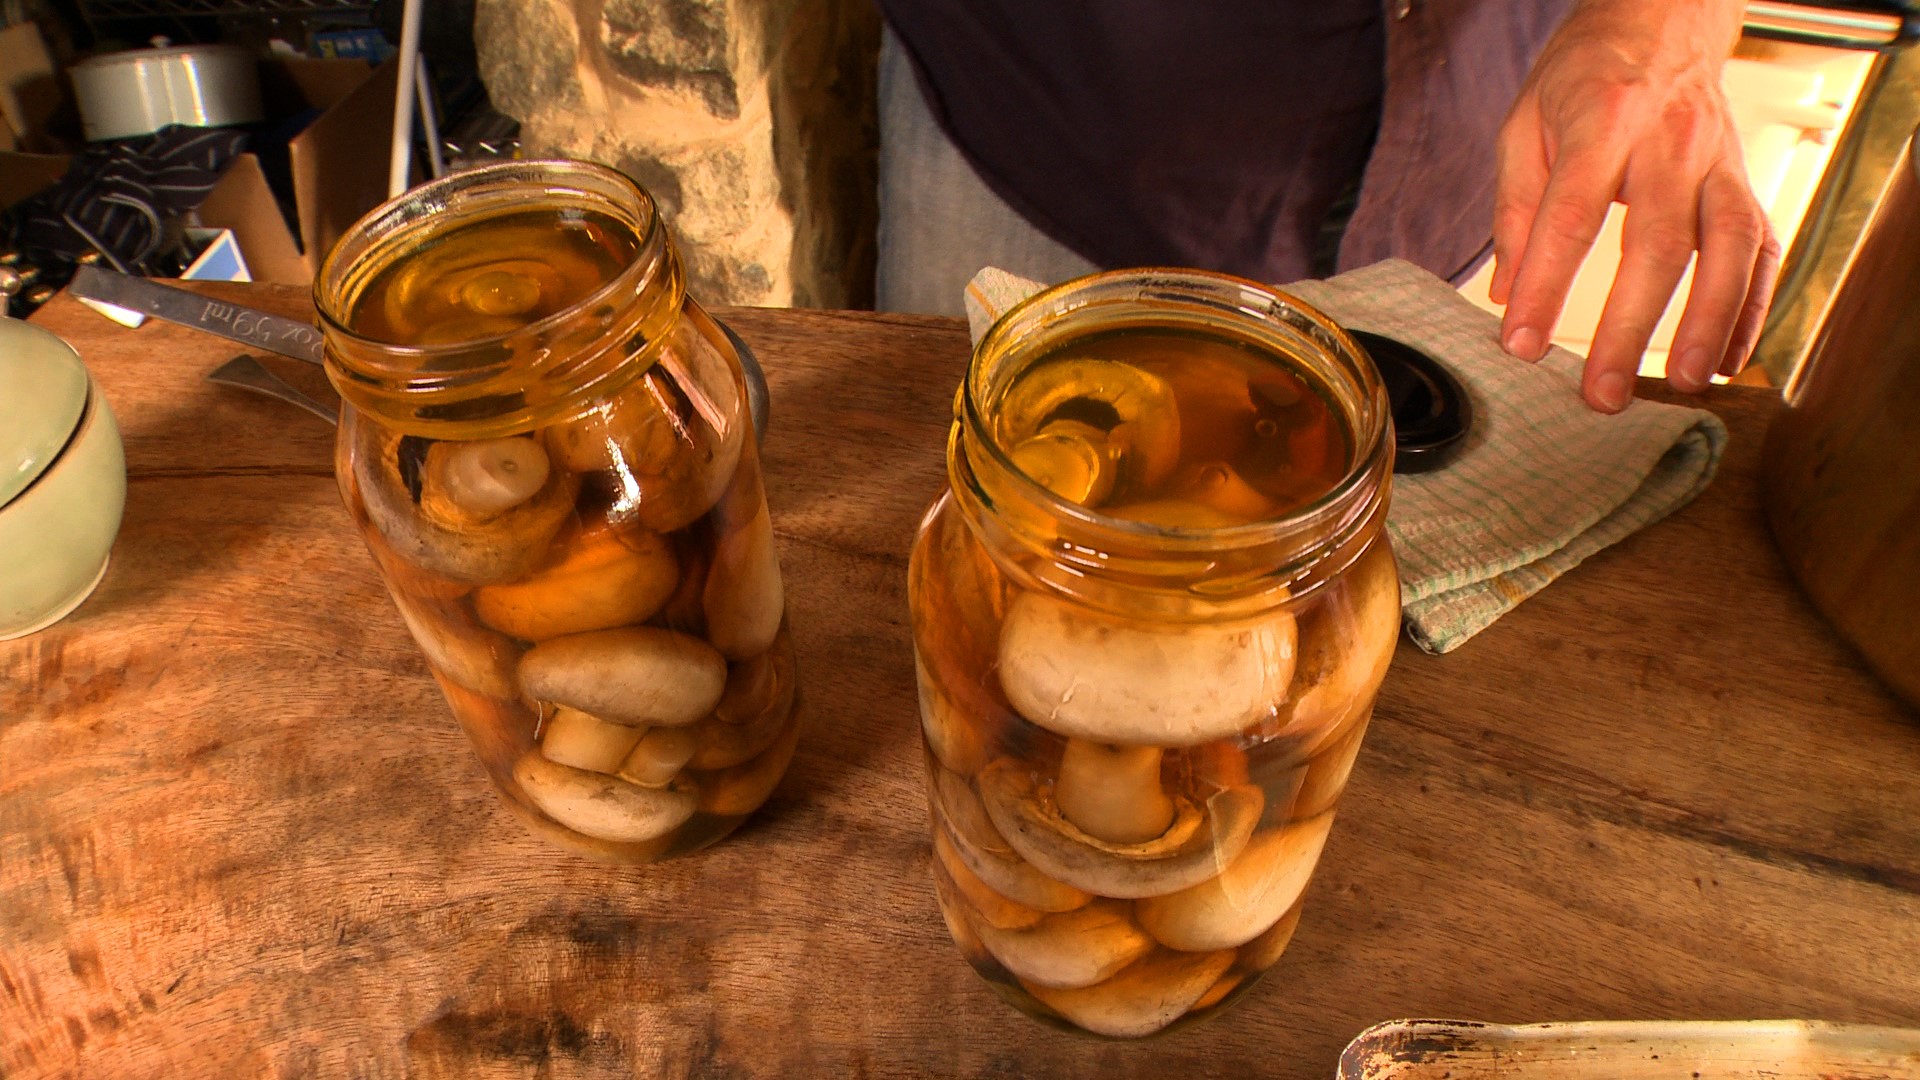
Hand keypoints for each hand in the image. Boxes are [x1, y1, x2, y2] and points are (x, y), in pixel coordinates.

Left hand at [1490, 0, 1781, 412]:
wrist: (1660, 22)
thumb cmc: (1586, 76)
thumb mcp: (1524, 124)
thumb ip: (1515, 209)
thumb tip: (1507, 294)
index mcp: (1604, 121)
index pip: (1572, 215)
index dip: (1545, 285)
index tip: (1522, 343)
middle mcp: (1672, 142)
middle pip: (1659, 243)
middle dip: (1628, 325)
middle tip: (1601, 391)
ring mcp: (1720, 163)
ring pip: (1730, 248)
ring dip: (1710, 323)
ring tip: (1681, 382)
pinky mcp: (1745, 183)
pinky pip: (1762, 250)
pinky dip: (1750, 308)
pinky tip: (1726, 358)